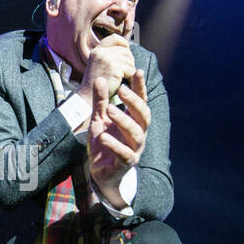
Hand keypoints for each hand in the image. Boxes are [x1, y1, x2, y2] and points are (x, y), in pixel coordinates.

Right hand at [75, 35, 135, 113]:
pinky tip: (121, 82)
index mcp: (97, 50)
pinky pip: (130, 69)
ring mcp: (107, 58)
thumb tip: (126, 50)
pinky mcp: (114, 67)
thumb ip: (109, 56)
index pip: (115, 38)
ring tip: (121, 78)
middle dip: (128, 61)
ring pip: (129, 60)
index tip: (126, 52)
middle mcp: (101, 52)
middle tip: (124, 72)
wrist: (89, 97)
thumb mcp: (99, 65)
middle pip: (125, 50)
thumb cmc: (96, 84)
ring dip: (129, 69)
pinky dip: (129, 77)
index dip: (124, 44)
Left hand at [88, 68, 149, 205]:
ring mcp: (134, 149)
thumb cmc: (104, 142)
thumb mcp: (99, 119)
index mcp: (133, 121)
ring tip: (109, 110)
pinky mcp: (125, 163)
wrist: (100, 172)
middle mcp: (138, 134)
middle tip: (121, 90)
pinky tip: (103, 137)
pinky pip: (124, 154)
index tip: (138, 71)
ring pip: (136, 133)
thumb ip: (100, 101)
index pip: (141, 101)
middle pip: (144, 115)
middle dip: (134, 102)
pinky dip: (114, 145)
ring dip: (123, 120)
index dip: (141, 87)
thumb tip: (100, 79)